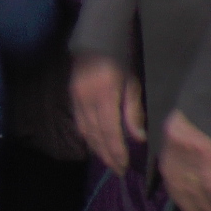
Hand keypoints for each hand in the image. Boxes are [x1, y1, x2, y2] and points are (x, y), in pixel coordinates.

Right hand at [71, 54, 145, 174]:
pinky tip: (95, 144)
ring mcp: (76, 99)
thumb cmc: (121, 58)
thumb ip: (134, 110)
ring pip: (85, 131)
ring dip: (97, 149)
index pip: (110, 132)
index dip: (116, 152)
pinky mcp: (72, 97)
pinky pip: (79, 122)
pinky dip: (88, 136)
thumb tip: (138, 138)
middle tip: (118, 171)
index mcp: (104, 96)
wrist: (97, 39)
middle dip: (107, 155)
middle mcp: (86, 100)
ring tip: (109, 161)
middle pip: (96, 135)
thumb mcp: (133, 82)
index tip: (124, 167)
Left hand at [160, 110, 210, 210]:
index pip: (169, 174)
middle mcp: (176, 146)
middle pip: (180, 186)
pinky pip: (210, 183)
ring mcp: (191, 150)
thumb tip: (196, 162)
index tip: (190, 210)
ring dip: (207, 208)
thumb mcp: (193, 117)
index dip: (179, 196)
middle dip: (192, 208)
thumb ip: (189, 137)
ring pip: (195, 189)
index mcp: (171, 137)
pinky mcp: (208, 152)